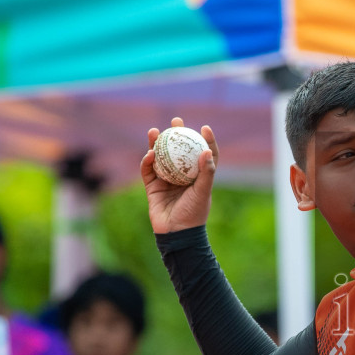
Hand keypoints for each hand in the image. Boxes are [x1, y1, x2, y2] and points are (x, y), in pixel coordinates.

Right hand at [141, 119, 218, 233]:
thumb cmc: (194, 214)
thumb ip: (206, 173)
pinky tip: (149, 153)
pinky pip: (148, 171)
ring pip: (160, 158)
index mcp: (198, 176)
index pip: (202, 154)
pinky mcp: (152, 187)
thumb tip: (207, 150)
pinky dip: (147, 161)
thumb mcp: (203, 192)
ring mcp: (166, 180)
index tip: (204, 127)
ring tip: (156, 130)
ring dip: (156, 143)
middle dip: (176, 135)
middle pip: (179, 151)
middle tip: (176, 120)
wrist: (176, 234)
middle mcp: (182, 176)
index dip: (205, 140)